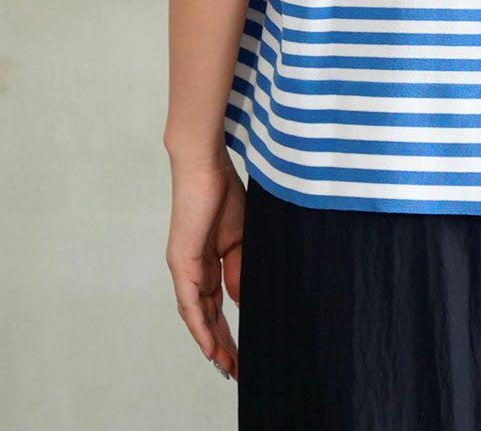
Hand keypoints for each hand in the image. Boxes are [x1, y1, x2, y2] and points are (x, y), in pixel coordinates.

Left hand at [164, 148, 244, 380]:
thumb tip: (242, 303)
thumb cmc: (224, 193)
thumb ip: (240, 271)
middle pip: (207, 316)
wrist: (207, 167)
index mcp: (208, 262)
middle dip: (222, 344)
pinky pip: (190, 303)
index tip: (242, 352)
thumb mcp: (241, 239)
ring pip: (197, 316)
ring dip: (212, 343)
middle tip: (236, 370)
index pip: (217, 304)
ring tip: (227, 366)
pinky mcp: (181, 262)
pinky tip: (210, 347)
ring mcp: (184, 267)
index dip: (229, 329)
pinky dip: (199, 327)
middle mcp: (192, 270)